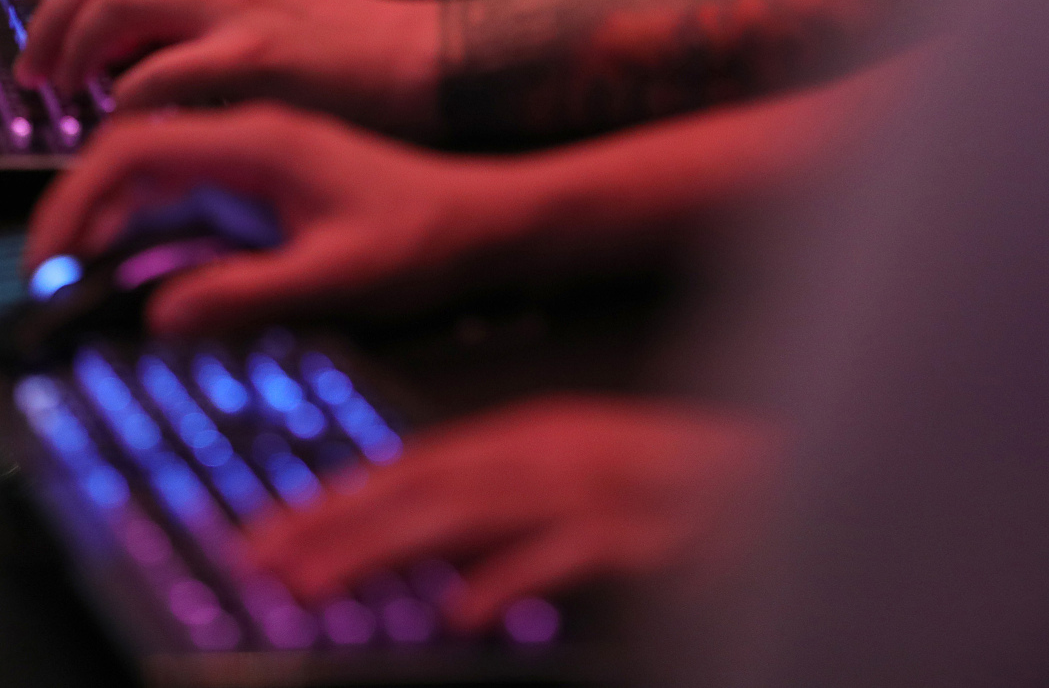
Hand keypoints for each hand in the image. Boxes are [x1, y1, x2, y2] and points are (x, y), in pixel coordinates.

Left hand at [14, 0, 439, 131]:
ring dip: (77, 54)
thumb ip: (179, 9)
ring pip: (116, 5)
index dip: (55, 5)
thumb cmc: (327, 43)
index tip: (41, 50)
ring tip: (71, 97)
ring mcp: (232, 5)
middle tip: (39, 79)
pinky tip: (126, 122)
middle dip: (50, 29)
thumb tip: (107, 49)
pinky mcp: (255, 53)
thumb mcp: (242, 0)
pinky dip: (128, 99)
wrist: (406, 56)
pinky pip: (162, 71)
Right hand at [23, 104, 526, 336]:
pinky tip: (142, 263)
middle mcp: (249, 134)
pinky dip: (149, 218)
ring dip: (108, 209)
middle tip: (49, 276)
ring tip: (79, 270)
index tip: (49, 259)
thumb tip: (161, 315)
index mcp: (258, 141)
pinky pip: (187, 186)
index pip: (133, 149)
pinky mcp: (268, 174)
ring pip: (154, 166)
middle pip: (131, 152)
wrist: (490, 215)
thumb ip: (249, 294)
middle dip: (77, 209)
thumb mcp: (340, 277)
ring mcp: (257, 150)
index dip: (75, 201)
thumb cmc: (428, 237)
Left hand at [246, 397, 770, 631]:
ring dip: (387, 549)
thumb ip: (498, 507)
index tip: (262, 534)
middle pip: (423, 490)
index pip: (411, 468)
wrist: (788, 477)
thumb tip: (418, 555)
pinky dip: (512, 580)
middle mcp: (553, 453)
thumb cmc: (679, 487)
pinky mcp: (649, 538)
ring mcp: (600, 491)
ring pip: (472, 516)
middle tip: (260, 563)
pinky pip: (569, 559)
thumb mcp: (576, 480)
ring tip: (319, 583)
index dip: (333, 500)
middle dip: (334, 527)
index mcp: (532, 437)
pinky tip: (461, 610)